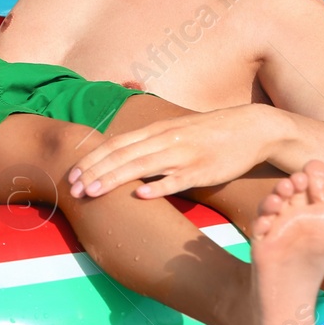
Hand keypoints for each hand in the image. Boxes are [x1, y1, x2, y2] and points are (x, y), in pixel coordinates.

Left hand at [67, 104, 280, 198]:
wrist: (252, 128)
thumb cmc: (209, 134)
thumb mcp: (174, 133)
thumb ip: (150, 145)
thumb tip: (122, 161)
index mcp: (157, 130)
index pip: (115, 144)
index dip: (91, 160)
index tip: (71, 176)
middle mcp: (165, 140)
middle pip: (122, 155)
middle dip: (94, 172)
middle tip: (72, 190)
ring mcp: (184, 154)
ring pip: (142, 166)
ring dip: (114, 179)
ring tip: (93, 192)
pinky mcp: (203, 169)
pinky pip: (178, 179)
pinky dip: (159, 187)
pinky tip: (141, 196)